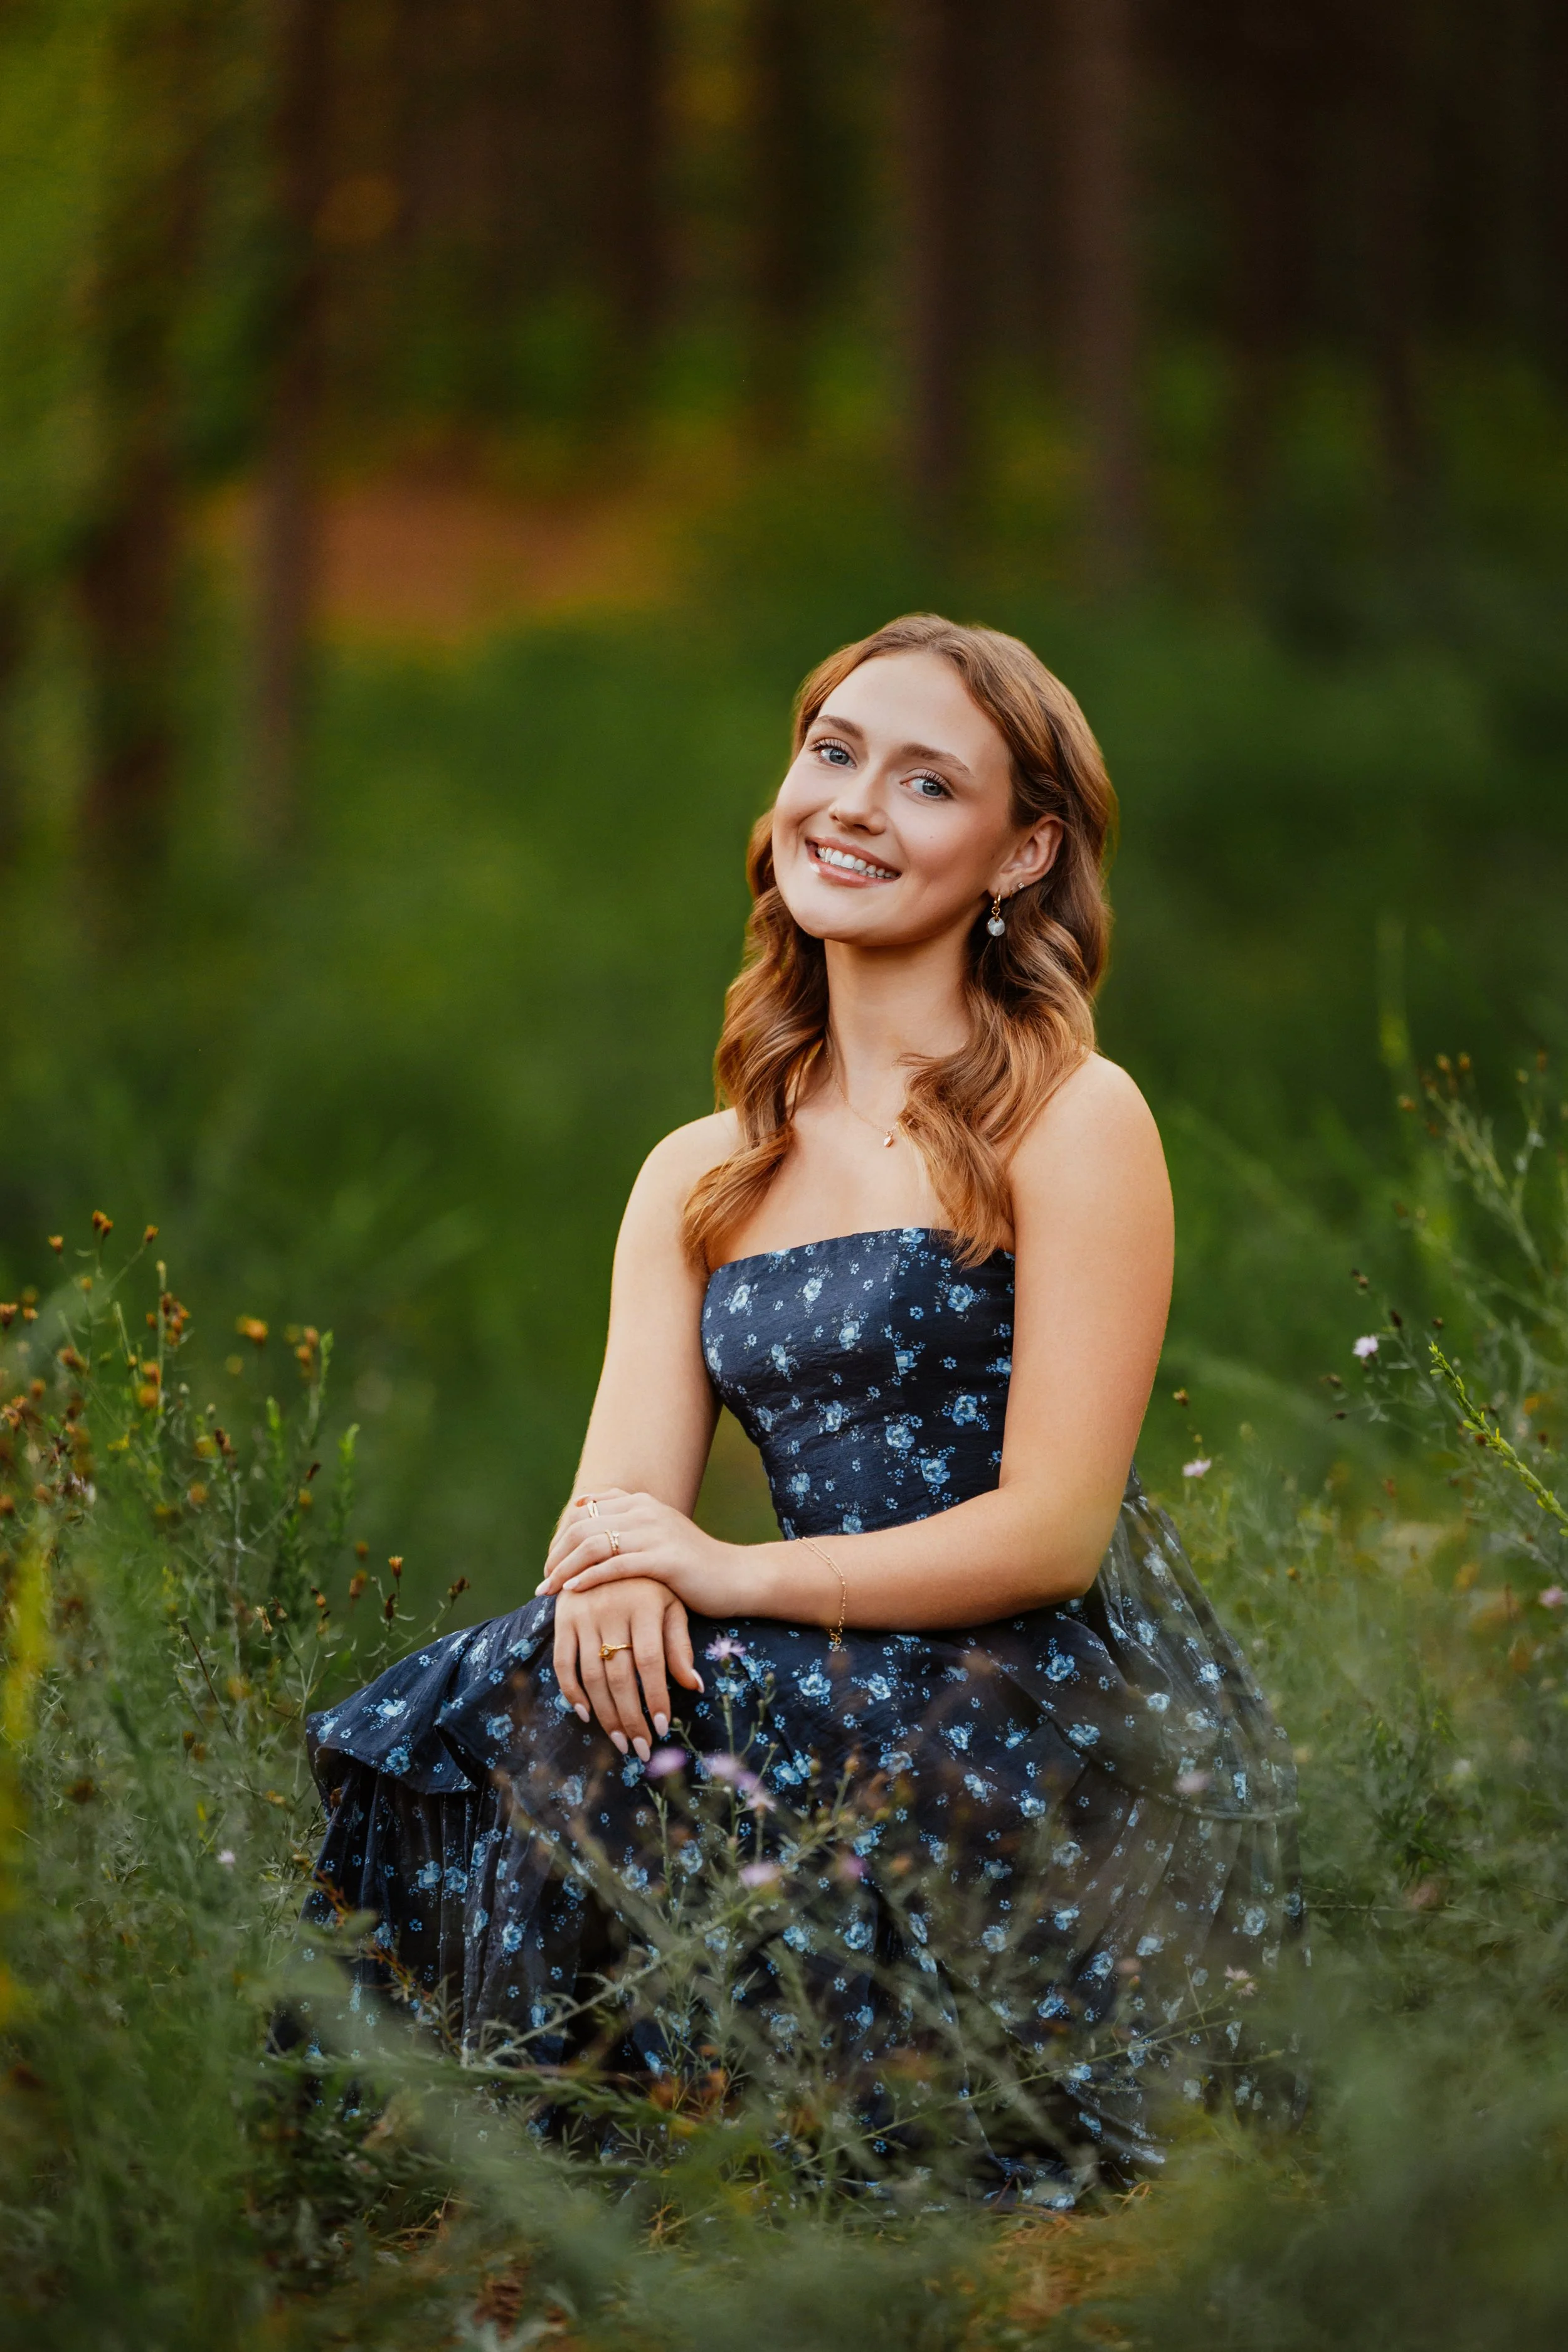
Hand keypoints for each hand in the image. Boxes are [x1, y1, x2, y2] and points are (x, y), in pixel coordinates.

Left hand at [538, 1488, 746, 1617]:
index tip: (551, 1562)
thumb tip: (586, 1516)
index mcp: (642, 1502)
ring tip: (549, 1590)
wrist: (736, 1578)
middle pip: (583, 1525)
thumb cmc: (693, 1566)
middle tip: (544, 1581)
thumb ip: (628, 1526)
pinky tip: (573, 1591)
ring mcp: (656, 1533)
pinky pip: (616, 1565)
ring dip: (565, 1568)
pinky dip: (589, 1577)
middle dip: (557, 1554)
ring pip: (594, 1545)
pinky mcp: (665, 1559)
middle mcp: (647, 1511)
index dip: (561, 1535)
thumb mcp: (657, 1537)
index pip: (586, 1510)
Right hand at [552, 1577, 703, 1761]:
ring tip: (619, 1740)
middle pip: (620, 1675)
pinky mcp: (563, 1618)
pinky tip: (585, 1714)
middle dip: (631, 1717)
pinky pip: (563, 1661)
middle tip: (640, 1748)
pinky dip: (571, 1691)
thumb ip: (680, 1644)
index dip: (656, 1697)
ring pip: (592, 1674)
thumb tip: (694, 1686)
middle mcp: (612, 1609)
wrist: (609, 1542)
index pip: (650, 1662)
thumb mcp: (671, 1604)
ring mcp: (584, 1614)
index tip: (663, 1728)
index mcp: (644, 1605)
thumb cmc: (650, 1581)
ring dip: (605, 1713)